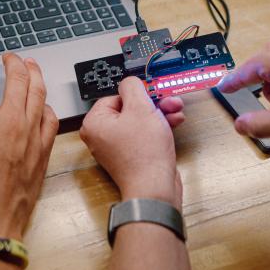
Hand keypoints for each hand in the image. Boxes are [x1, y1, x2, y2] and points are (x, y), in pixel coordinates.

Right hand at [0, 54, 58, 269]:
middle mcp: (13, 124)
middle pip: (19, 78)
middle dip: (13, 62)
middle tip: (9, 58)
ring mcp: (32, 137)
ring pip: (40, 94)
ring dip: (35, 75)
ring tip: (31, 67)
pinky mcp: (43, 152)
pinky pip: (51, 120)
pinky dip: (46, 107)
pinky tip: (40, 106)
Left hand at [79, 77, 184, 207]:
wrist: (155, 187)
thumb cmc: (144, 154)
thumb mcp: (141, 108)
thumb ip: (133, 87)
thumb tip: (130, 82)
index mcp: (94, 123)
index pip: (115, 96)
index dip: (137, 95)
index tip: (151, 94)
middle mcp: (101, 136)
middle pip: (129, 109)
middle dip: (153, 104)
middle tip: (168, 102)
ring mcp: (116, 148)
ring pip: (139, 121)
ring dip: (159, 114)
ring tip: (175, 112)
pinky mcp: (131, 157)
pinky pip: (142, 135)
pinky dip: (157, 128)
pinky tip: (173, 124)